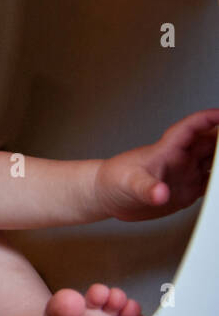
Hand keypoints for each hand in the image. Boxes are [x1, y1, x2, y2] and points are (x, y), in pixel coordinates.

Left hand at [95, 108, 218, 220]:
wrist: (107, 196)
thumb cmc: (113, 180)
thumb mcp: (128, 183)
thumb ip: (145, 187)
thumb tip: (160, 194)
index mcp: (167, 149)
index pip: (191, 128)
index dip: (208, 119)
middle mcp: (180, 159)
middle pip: (211, 142)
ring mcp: (186, 174)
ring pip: (215, 162)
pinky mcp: (188, 191)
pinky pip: (212, 184)